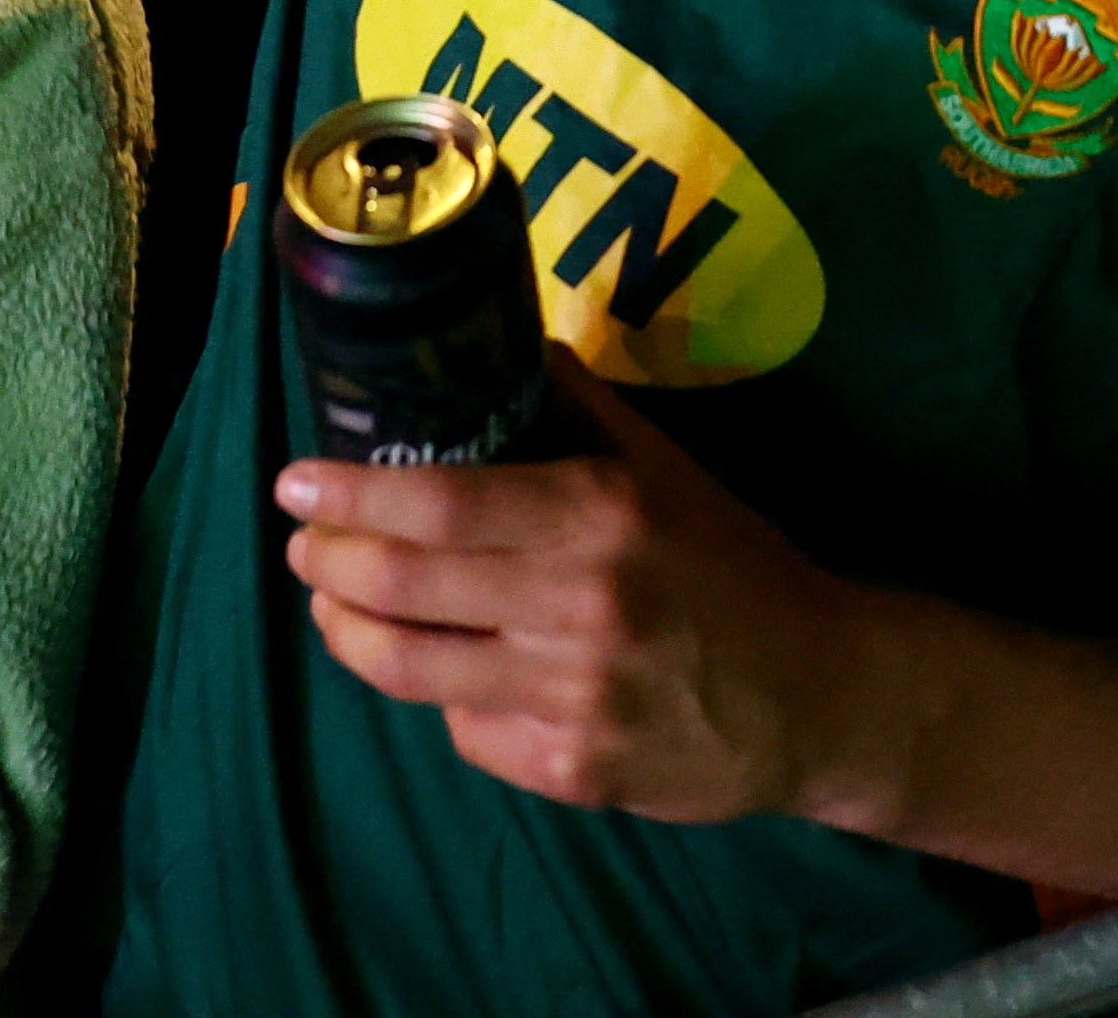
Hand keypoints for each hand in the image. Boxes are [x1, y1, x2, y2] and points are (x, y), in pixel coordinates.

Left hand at [280, 358, 871, 822]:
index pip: (437, 504)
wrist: (821, 697)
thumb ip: (582, 409)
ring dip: (349, 634)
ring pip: (410, 672)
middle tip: (303, 547)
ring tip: (335, 607)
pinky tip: (450, 672)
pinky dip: (443, 697)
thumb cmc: (735, 569)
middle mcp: (578, 605)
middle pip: (400, 589)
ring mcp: (571, 698)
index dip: (348, 496)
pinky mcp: (571, 772)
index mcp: (598, 515)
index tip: (296, 482)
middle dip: (324, 565)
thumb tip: (507, 345)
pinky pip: (466, 731)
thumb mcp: (668, 471)